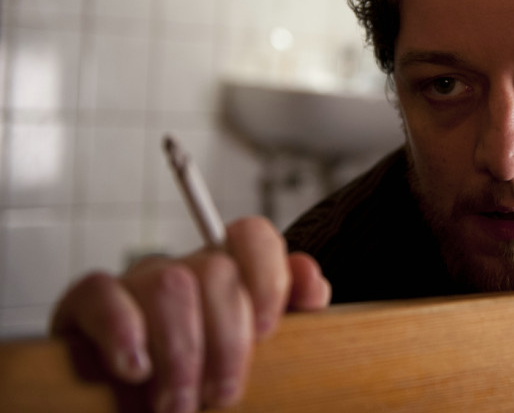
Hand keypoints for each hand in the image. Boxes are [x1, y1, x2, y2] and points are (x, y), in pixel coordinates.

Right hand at [50, 217, 331, 411]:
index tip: (268, 331)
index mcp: (227, 273)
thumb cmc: (205, 384)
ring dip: (180, 353)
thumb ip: (292, 316)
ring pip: (167, 284)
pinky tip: (135, 370)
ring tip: (180, 404)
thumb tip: (312, 286)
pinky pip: (101, 293)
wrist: (149, 412)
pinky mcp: (85, 304)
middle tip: (223, 396)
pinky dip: (122, 332)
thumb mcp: (258, 356)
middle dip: (226, 342)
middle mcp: (183, 270)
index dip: (267, 277)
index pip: (251, 235)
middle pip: (215, 270)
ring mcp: (134, 282)